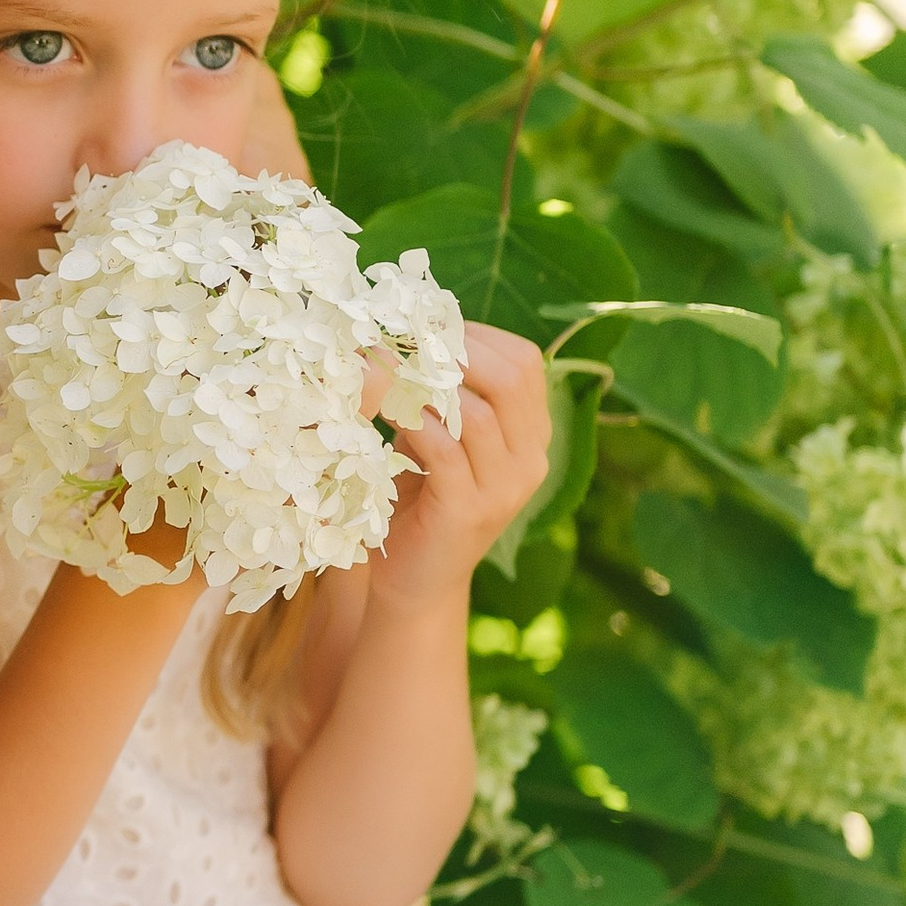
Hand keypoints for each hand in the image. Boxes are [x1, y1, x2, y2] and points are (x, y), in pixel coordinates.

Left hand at [370, 320, 550, 613]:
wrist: (416, 583)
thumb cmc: (419, 502)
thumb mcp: (433, 437)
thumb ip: (434, 395)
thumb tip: (399, 334)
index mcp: (531, 435)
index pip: (524, 363)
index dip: (474, 335)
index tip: (421, 322)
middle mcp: (531, 459)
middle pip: (512, 379)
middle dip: (454, 349)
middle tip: (399, 336)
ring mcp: (506, 489)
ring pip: (478, 413)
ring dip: (420, 381)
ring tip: (374, 363)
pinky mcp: (470, 512)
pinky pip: (446, 451)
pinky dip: (412, 421)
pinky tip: (380, 406)